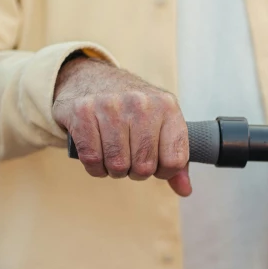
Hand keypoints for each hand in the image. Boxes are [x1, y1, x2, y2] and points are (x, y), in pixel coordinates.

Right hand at [52, 57, 190, 196]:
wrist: (91, 77)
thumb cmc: (131, 109)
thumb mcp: (161, 124)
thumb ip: (176, 159)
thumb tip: (184, 190)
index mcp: (167, 106)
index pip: (174, 160)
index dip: (164, 171)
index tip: (155, 163)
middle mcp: (141, 102)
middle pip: (144, 167)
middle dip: (136, 171)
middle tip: (130, 157)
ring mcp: (110, 105)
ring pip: (117, 166)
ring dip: (114, 170)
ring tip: (113, 154)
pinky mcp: (82, 111)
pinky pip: (92, 160)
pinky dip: (94, 167)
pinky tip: (97, 154)